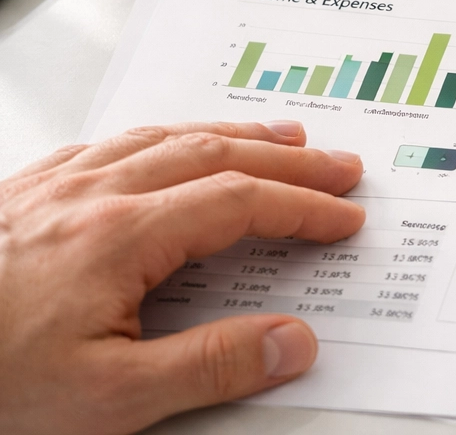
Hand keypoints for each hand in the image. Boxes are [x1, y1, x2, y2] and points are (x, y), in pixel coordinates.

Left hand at [0, 121, 364, 433]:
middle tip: (339, 167)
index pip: (239, 203)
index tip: (345, 219)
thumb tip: (293, 343)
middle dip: (287, 159)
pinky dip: (162, 135)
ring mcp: (52, 187)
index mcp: (119, 237)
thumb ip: (209, 367)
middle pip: (213, 153)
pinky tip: (166, 142)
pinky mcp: (20, 195)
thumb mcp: (104, 401)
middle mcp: (90, 195)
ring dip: (232, 133)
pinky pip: (107, 142)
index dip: (302, 208)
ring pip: (162, 137)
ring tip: (279, 137)